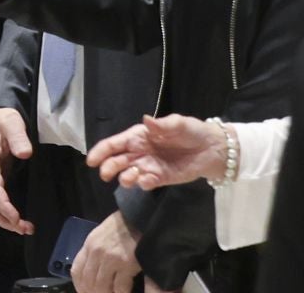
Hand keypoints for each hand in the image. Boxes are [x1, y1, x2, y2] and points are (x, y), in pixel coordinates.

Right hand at [0, 107, 34, 234]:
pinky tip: (17, 221)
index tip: (17, 218)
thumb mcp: (12, 122)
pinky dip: (2, 215)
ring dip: (3, 221)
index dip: (2, 205)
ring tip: (24, 229)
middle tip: (24, 228)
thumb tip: (25, 154)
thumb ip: (18, 137)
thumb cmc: (3, 121)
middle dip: (3, 219)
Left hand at [69, 211, 140, 292]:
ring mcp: (111, 259)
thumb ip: (94, 251)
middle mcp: (96, 253)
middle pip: (89, 282)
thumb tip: (92, 271)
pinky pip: (119, 287)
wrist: (139, 217)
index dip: (79, 286)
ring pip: (102, 287)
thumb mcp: (101, 235)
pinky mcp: (126, 264)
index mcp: (89, 245)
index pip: (76, 271)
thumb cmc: (122, 226)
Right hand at [88, 113, 223, 190]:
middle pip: (117, 161)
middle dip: (109, 168)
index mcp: (140, 136)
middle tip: (106, 175)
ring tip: (129, 178)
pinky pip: (146, 183)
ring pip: (128, 174)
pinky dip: (143, 183)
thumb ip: (162, 125)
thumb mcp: (179, 123)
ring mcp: (149, 166)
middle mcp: (140, 152)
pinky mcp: (161, 179)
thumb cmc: (192, 131)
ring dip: (125, 178)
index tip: (91, 161)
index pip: (115, 143)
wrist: (212, 149)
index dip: (101, 151)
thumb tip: (146, 121)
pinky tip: (147, 181)